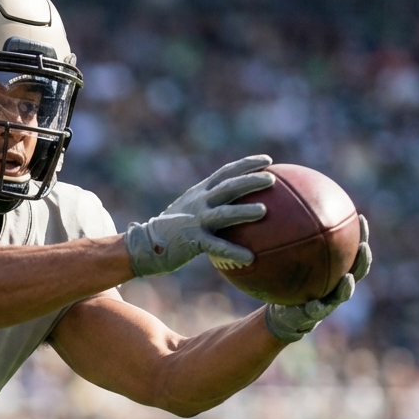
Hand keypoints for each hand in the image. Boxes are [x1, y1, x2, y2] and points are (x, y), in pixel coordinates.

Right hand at [123, 155, 274, 277]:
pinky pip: (216, 246)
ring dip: (244, 211)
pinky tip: (250, 258)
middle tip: (271, 179)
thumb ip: (212, 204)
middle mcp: (199, 202)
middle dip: (250, 180)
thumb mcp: (191, 209)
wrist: (147, 244)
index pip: (226, 172)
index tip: (268, 160)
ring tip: (264, 211)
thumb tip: (241, 206)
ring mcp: (195, 221)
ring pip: (224, 213)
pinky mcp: (192, 240)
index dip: (247, 164)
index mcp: (200, 192)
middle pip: (228, 187)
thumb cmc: (174, 229)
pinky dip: (233, 252)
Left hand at [264, 215, 371, 342]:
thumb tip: (284, 208)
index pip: (353, 249)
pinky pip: (317, 311)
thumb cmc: (285, 281)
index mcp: (336, 268)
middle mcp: (338, 284)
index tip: (361, 218)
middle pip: (358, 270)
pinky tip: (313, 304)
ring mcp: (329, 301)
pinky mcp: (314, 316)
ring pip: (345, 293)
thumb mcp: (285, 260)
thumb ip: (289, 242)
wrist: (283, 312)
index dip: (361, 235)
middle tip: (363, 246)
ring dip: (348, 286)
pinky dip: (316, 308)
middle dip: (363, 259)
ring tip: (348, 278)